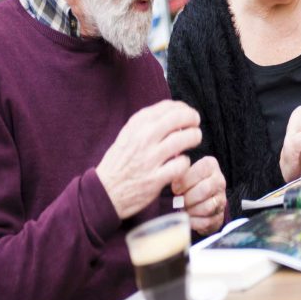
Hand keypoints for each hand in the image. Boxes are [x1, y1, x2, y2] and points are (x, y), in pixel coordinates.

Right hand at [96, 100, 201, 219]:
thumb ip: (147, 124)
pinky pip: (182, 164)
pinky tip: (181, 163)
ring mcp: (149, 159)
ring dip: (194, 137)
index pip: (166, 107)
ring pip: (185, 138)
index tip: (186, 112)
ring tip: (194, 140)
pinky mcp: (156, 178)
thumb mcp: (127, 135)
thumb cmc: (120, 162)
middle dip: (192, 118)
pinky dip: (185, 162)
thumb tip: (173, 112)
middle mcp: (142, 138)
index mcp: (135, 126)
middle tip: (195, 124)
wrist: (104, 192)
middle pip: (179, 118)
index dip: (182, 107)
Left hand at [171, 156, 226, 235]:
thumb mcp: (183, 172)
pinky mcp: (219, 215)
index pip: (200, 171)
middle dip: (187, 198)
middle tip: (178, 201)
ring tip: (182, 209)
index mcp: (210, 165)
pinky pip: (207, 221)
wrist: (198, 198)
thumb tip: (169, 174)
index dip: (185, 182)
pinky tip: (187, 218)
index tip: (175, 189)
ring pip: (207, 207)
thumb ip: (177, 172)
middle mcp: (219, 181)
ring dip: (191, 210)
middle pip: (204, 190)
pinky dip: (194, 222)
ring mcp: (221, 199)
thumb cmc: (187, 183)